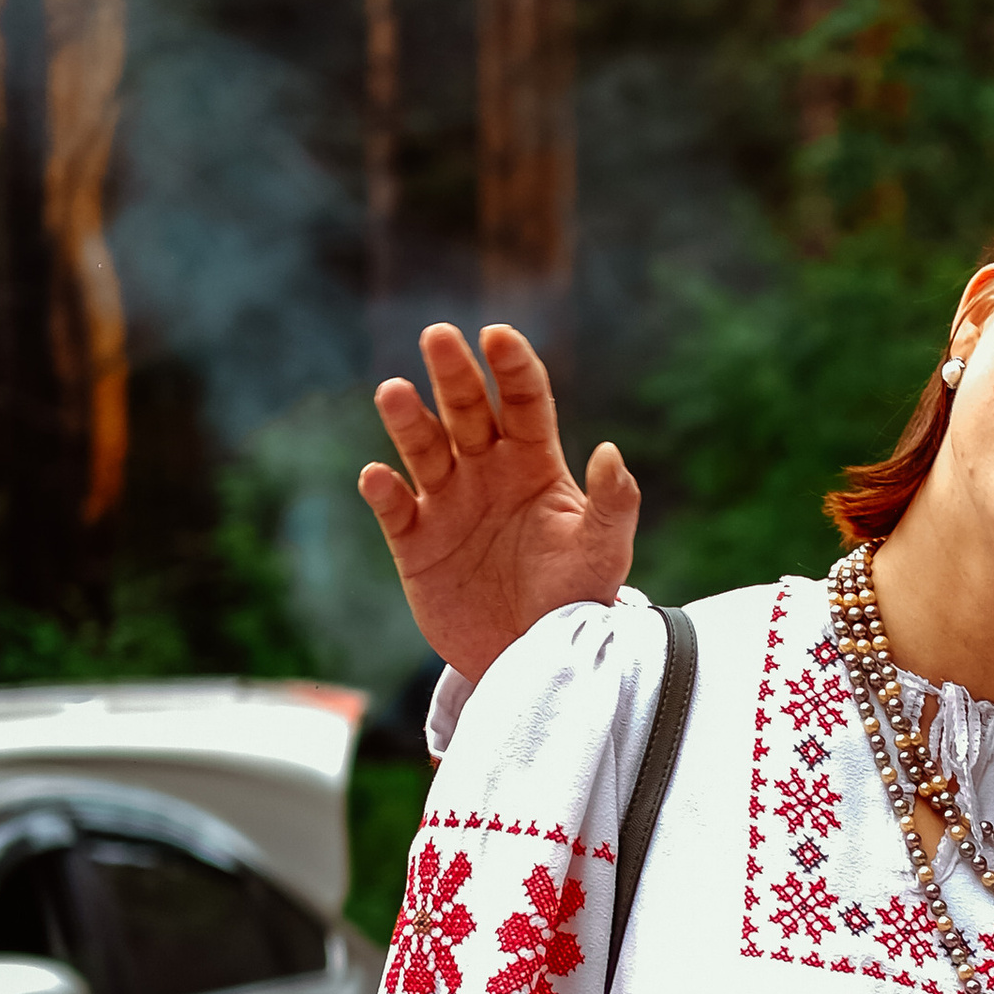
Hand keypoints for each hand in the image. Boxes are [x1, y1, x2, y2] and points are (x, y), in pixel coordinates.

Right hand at [359, 323, 638, 683]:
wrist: (532, 658)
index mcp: (533, 463)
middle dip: (453, 373)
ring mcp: (446, 503)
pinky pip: (395, 508)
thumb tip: (610, 451)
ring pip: (422, 448)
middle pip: (465, 409)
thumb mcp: (604, 554)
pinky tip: (379, 477)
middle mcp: (485, 471)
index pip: (522, 400)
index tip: (497, 336)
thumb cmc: (575, 599)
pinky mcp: (414, 542)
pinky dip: (384, 492)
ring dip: (407, 420)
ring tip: (394, 393)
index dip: (511, 365)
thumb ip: (613, 505)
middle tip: (439, 337)